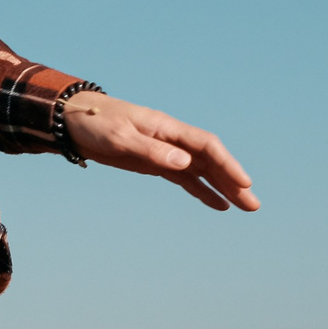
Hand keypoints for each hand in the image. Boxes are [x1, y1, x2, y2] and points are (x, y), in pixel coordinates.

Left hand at [63, 95, 257, 210]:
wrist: (73, 121)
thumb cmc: (95, 123)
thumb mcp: (120, 138)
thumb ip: (151, 151)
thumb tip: (185, 163)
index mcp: (166, 128)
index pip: (206, 146)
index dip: (227, 163)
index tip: (244, 183)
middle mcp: (171, 139)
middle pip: (210, 161)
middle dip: (233, 181)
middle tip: (254, 205)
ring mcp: (165, 152)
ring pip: (201, 171)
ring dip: (223, 188)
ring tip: (245, 208)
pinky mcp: (155, 163)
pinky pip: (185, 179)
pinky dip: (202, 191)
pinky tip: (218, 204)